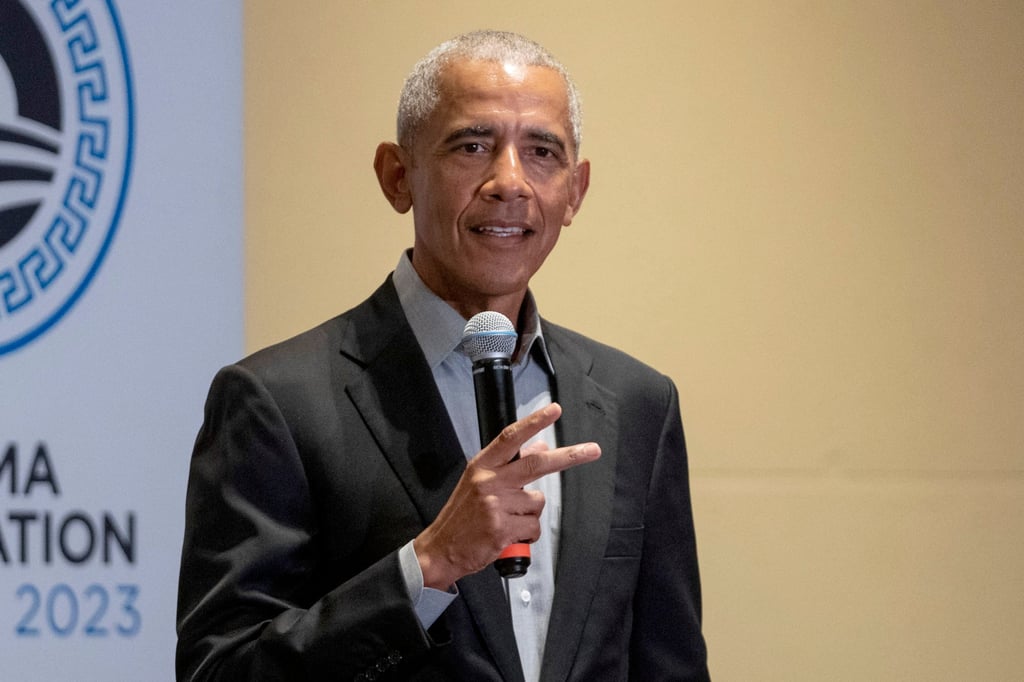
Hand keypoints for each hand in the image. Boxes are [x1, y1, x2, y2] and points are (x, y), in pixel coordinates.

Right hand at [413, 403, 599, 588]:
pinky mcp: (502, 528)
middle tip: (592, 450)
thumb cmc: (462, 515)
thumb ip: (509, 464)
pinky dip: (528, 535)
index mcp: (483, 465)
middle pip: (536, 464)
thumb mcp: (480, 482)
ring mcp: (495, 504)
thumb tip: (539, 446)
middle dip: (569, 457)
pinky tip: (510, 535)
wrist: (442, 548)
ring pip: (537, 503)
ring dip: (530, 515)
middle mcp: (489, 481)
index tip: (554, 410)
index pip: (511, 437)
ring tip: (509, 520)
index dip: (534, 422)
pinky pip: (533, 527)